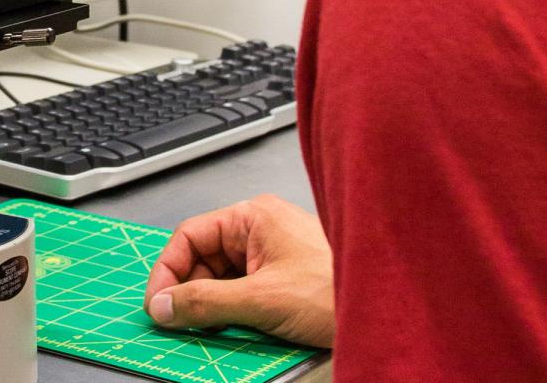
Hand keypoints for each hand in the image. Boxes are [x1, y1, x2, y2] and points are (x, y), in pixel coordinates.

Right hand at [142, 194, 335, 346]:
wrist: (388, 310)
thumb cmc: (339, 288)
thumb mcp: (261, 300)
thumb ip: (206, 303)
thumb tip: (165, 306)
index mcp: (253, 217)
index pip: (190, 236)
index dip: (168, 271)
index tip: (158, 304)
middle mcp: (262, 231)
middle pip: (204, 259)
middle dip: (191, 292)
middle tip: (179, 323)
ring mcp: (274, 256)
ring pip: (223, 280)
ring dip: (214, 307)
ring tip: (215, 329)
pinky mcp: (284, 281)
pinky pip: (243, 294)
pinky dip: (234, 313)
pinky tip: (238, 329)